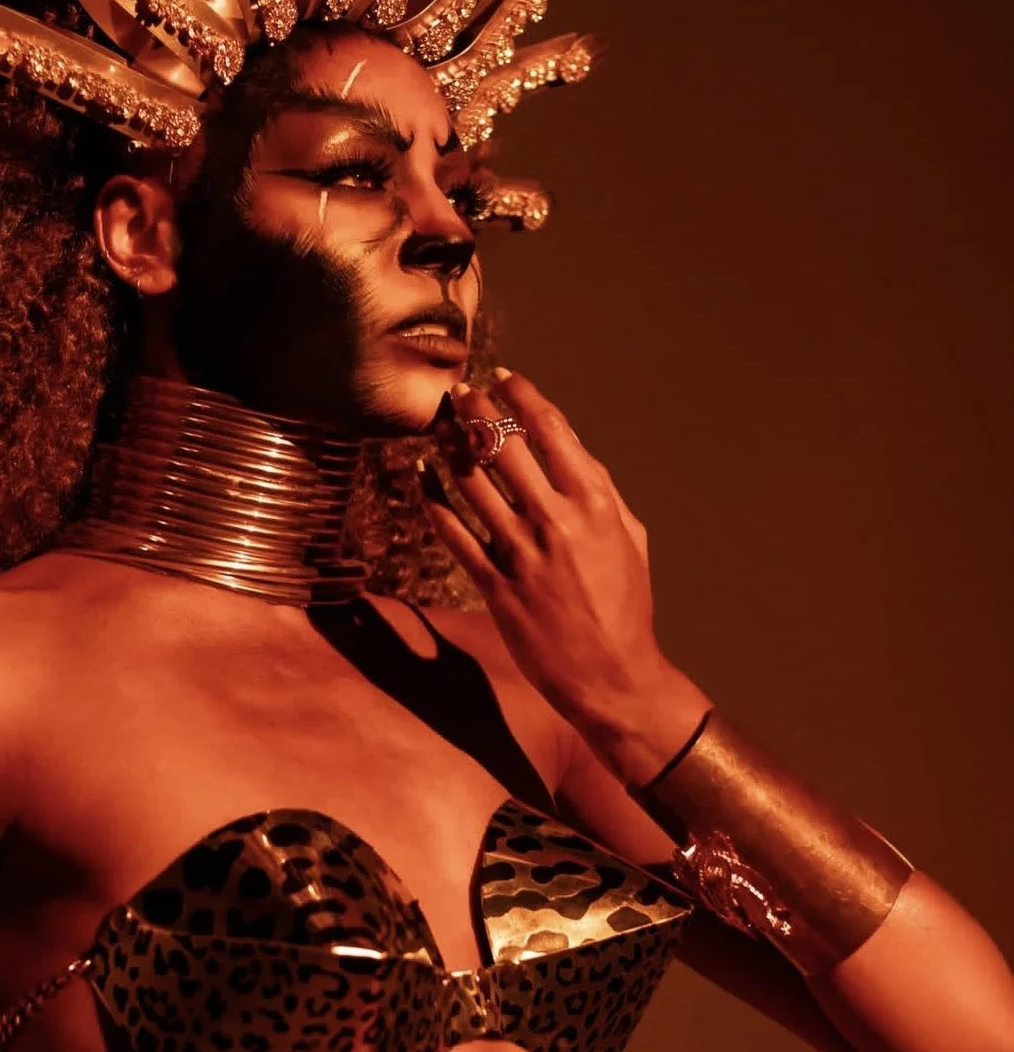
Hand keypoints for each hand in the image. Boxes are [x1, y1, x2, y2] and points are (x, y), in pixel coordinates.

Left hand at [420, 369, 709, 777]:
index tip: (503, 378)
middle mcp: (555, 521)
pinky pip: (450, 531)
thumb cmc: (625, 602)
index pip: (550, 431)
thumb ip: (599, 489)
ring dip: (450, 447)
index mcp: (594, 504)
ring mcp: (520, 553)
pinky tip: (423, 476)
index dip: (521, 396)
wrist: (611, 673)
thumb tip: (569, 448)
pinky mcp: (493, 584)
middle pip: (501, 447)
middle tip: (459, 393)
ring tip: (441, 427)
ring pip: (469, 482)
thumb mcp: (629, 535)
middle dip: (476, 410)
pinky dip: (432, 497)